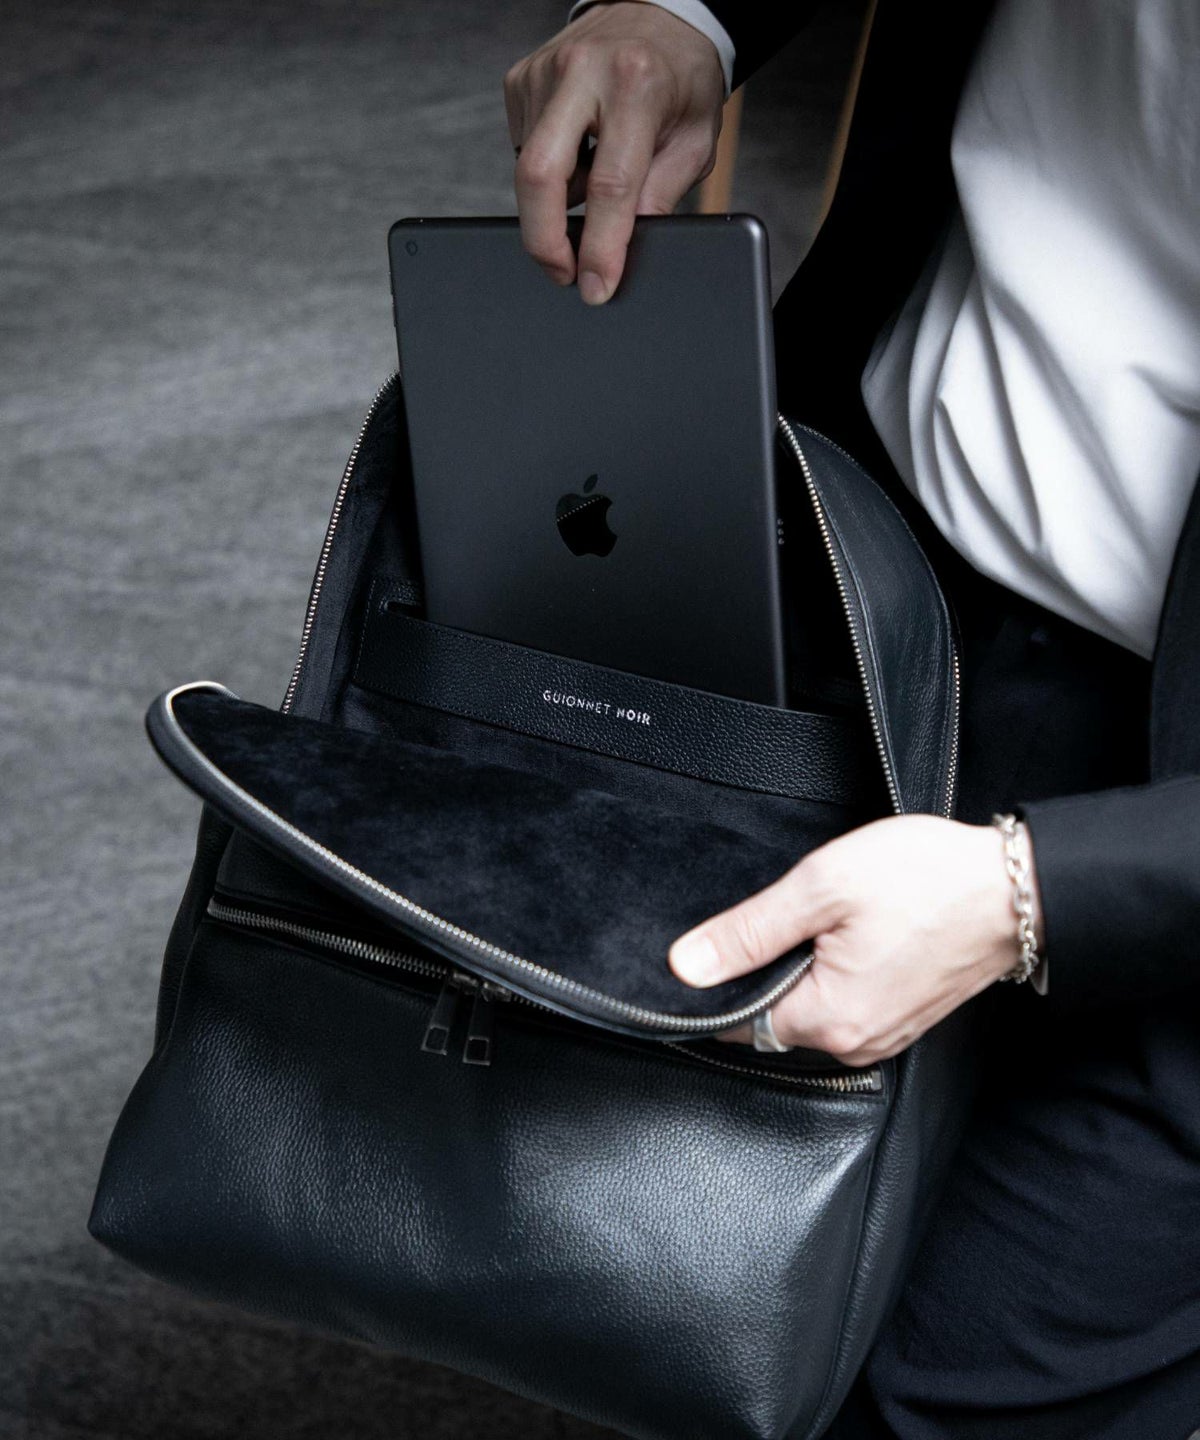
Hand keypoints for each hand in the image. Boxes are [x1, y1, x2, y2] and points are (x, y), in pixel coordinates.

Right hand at [503, 0, 725, 302]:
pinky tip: (578, 153)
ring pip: (530, 171)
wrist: (658, 15)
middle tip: (564, 274)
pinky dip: (549, 172)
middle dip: (545, 242)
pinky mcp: (521, 80)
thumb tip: (620, 251)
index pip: (610, 185)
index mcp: (636, 85)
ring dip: (556, 202)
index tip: (595, 286)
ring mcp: (543, 73)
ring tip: (594, 186)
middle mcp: (582, 72)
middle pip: (540, 177)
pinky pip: (524, 150)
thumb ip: (660, 195)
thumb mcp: (694, 140)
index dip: (600, 247)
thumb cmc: (682, 78)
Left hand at [667, 816, 1044, 1066]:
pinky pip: (844, 1006)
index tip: (721, 945)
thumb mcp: (821, 888)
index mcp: (827, 1019)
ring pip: (809, 1010)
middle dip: (764, 970)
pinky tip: (850, 934)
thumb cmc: (926, 881)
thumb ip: (749, 932)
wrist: (1014, 890)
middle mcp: (854, 1043)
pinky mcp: (902, 1019)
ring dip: (801, 970)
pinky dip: (833, 974)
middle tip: (787, 915)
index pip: (736, 1021)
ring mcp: (883, 1035)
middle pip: (772, 1016)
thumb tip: (686, 966)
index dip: (717, 984)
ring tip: (825, 920)